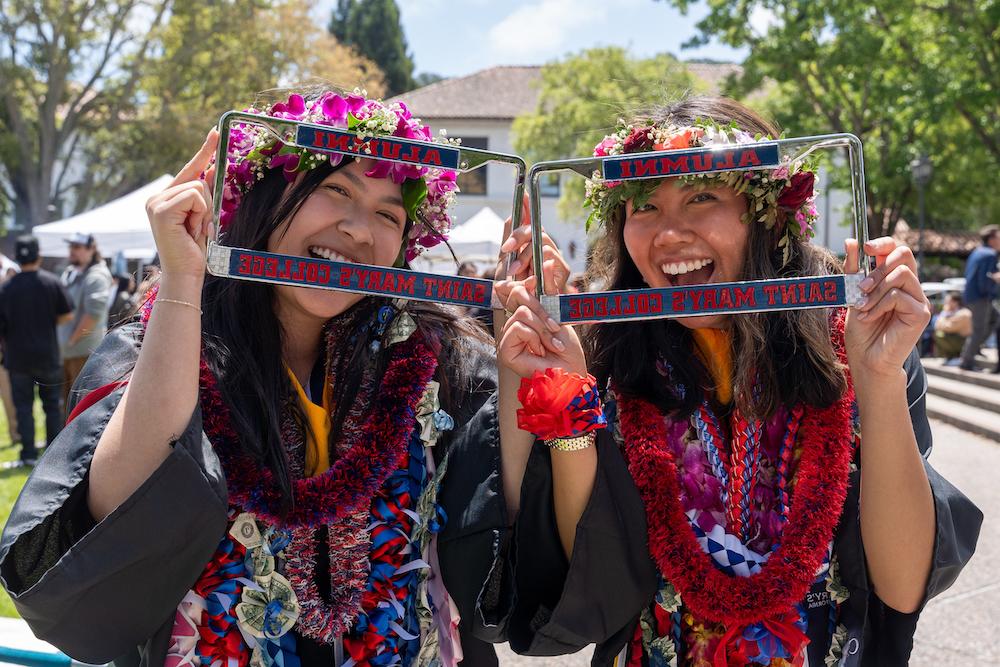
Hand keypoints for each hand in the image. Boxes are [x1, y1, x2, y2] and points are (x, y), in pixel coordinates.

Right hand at [145, 129, 218, 278]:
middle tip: (199, 227)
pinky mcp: (161, 209)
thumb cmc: (195, 250)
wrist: (185, 273)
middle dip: (208, 204)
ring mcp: (156, 202)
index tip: (214, 131)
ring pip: (198, 188)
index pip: (189, 170)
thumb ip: (205, 194)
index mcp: (165, 198)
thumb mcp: (203, 217)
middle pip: (198, 179)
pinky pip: (195, 197)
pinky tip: (190, 230)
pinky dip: (200, 214)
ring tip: (194, 230)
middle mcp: (156, 197)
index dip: (203, 152)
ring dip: (205, 212)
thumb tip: (212, 170)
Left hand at [495, 194, 570, 295]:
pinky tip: (530, 277)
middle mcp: (544, 248)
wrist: (526, 313)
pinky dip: (539, 268)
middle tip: (506, 250)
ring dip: (526, 257)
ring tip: (516, 272)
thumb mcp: (506, 264)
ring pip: (543, 245)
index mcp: (530, 245)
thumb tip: (512, 214)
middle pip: (536, 230)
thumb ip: (509, 242)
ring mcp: (554, 258)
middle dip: (519, 237)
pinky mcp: (562, 271)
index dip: (528, 206)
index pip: (530, 220)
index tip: (522, 193)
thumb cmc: (516, 290)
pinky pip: (551, 261)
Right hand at [495, 279, 586, 378]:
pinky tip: (541, 351)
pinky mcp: (505, 350)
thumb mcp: (558, 312)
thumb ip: (549, 289)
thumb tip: (547, 260)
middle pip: (519, 297)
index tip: (537, 281)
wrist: (570, 372)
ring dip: (542, 329)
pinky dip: (535, 338)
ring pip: (522, 313)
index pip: (518, 290)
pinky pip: (518, 327)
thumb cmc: (567, 348)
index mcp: (524, 316)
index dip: (527, 283)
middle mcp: (513, 325)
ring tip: (551, 344)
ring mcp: (507, 338)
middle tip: (555, 328)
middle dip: (542, 312)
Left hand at [844, 237, 930, 377]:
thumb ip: (854, 270)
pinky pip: (898, 295)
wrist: (866, 359)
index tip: (866, 247)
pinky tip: (869, 317)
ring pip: (901, 274)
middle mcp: (911, 287)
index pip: (898, 249)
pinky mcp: (921, 313)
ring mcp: (919, 300)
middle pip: (904, 255)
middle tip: (861, 288)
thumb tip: (851, 241)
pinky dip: (879, 304)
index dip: (884, 243)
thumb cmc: (861, 330)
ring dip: (876, 289)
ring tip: (862, 306)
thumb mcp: (853, 294)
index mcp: (895, 280)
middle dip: (878, 268)